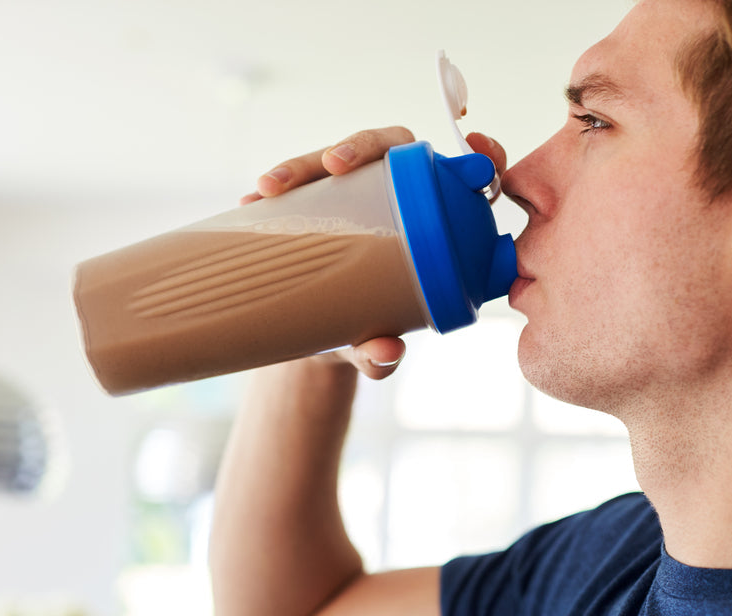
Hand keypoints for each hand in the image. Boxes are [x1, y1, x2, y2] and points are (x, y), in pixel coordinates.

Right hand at [239, 127, 507, 379]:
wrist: (311, 339)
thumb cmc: (360, 335)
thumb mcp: (370, 347)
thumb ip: (380, 355)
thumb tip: (384, 354)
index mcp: (432, 224)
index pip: (463, 177)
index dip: (479, 156)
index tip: (478, 147)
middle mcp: (393, 197)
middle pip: (389, 148)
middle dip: (362, 145)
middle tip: (333, 164)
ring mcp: (351, 193)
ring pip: (334, 159)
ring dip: (302, 165)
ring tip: (269, 187)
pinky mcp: (313, 198)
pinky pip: (297, 181)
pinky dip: (276, 186)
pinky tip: (251, 202)